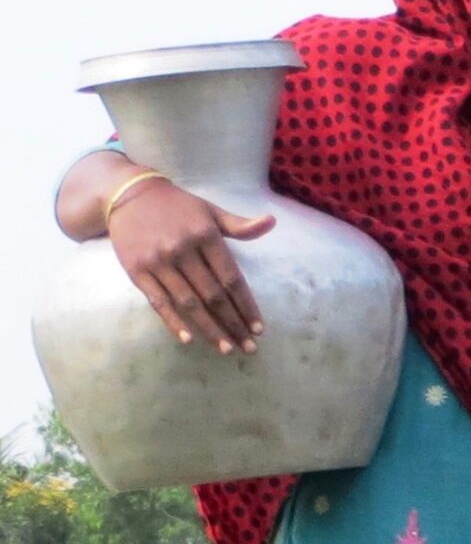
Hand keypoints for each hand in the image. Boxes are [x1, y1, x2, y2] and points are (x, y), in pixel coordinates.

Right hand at [109, 177, 274, 354]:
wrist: (126, 194)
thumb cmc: (176, 206)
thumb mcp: (209, 211)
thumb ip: (239, 225)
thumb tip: (271, 222)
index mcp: (205, 236)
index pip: (232, 279)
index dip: (247, 306)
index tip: (259, 328)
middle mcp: (182, 250)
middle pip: (213, 296)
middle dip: (234, 324)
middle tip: (249, 347)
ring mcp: (158, 262)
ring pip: (189, 303)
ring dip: (210, 329)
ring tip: (227, 349)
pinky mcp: (137, 270)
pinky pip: (158, 301)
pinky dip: (173, 322)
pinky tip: (189, 339)